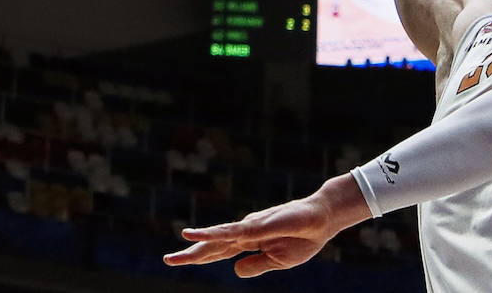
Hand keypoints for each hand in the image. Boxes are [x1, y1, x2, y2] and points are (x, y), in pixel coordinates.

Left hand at [163, 176, 369, 277]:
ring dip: (196, 246)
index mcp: (249, 243)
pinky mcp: (255, 225)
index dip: (198, 256)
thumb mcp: (280, 261)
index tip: (177, 259)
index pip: (218, 253)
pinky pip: (229, 232)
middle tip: (168, 259)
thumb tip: (235, 271)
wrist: (323, 220)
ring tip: (175, 253)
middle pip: (212, 247)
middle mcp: (244, 233)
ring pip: (217, 239)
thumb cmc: (304, 237)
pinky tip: (195, 235)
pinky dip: (210, 234)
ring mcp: (249, 228)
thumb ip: (257, 266)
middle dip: (190, 255)